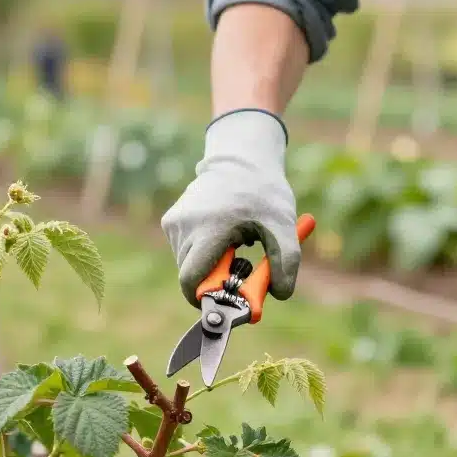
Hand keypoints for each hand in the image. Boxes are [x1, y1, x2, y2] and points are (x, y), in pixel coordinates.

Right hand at [161, 109, 300, 306]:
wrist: (241, 159)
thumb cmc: (264, 193)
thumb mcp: (284, 226)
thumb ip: (285, 262)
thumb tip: (279, 294)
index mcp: (209, 228)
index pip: (191, 280)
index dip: (207, 297)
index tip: (227, 297)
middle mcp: (184, 225)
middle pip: (192, 276)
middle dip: (216, 280)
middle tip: (242, 263)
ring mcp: (174, 222)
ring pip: (188, 265)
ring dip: (211, 265)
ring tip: (233, 241)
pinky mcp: (170, 220)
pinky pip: (185, 251)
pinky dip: (203, 251)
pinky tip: (221, 231)